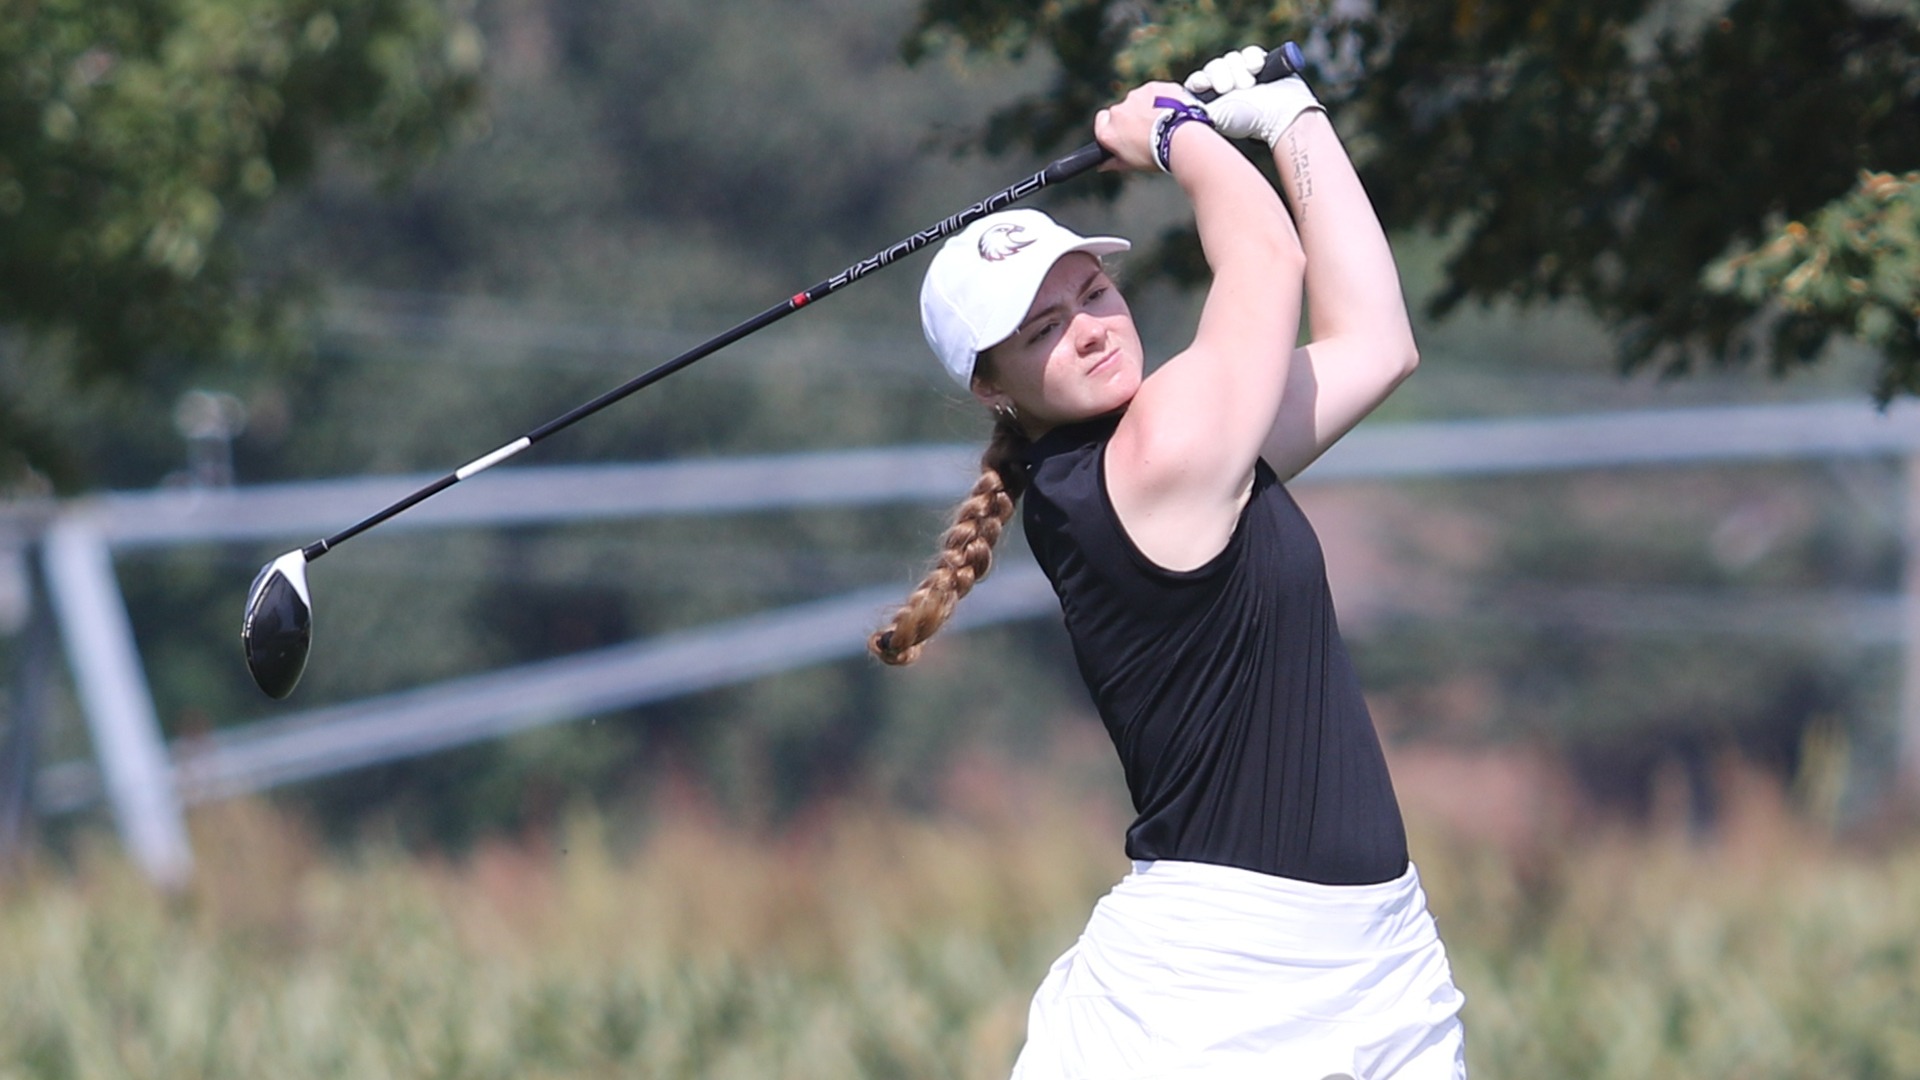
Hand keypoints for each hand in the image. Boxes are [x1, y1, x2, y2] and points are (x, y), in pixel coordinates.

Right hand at [1095, 83, 1196, 172]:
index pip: (1101, 122)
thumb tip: (1103, 164)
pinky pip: (1155, 92)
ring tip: (1165, 122)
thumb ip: (1113, 161)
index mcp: (1108, 132)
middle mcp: (1118, 112)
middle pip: (1122, 110)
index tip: (1125, 131)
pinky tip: (1173, 111)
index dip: (1114, 126)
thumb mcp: (1132, 164)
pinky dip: (1163, 99)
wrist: (1182, 138)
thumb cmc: (1157, 155)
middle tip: (1150, 131)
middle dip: (1134, 117)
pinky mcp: (1152, 87)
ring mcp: (1135, 97)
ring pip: (1139, 99)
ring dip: (1149, 107)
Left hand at [1184, 45, 1320, 146]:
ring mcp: (1243, 74)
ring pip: (1231, 58)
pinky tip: (1257, 68)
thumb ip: (1196, 108)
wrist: (1282, 116)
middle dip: (1222, 75)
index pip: (1197, 81)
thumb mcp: (1217, 117)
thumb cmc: (1248, 121)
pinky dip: (1251, 58)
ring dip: (1238, 69)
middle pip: (1214, 66)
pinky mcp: (1260, 64)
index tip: (1206, 85)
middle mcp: (1226, 86)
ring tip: (1250, 84)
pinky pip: (1248, 52)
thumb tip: (1177, 105)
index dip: (1201, 80)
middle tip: (1232, 88)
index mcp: (1212, 100)